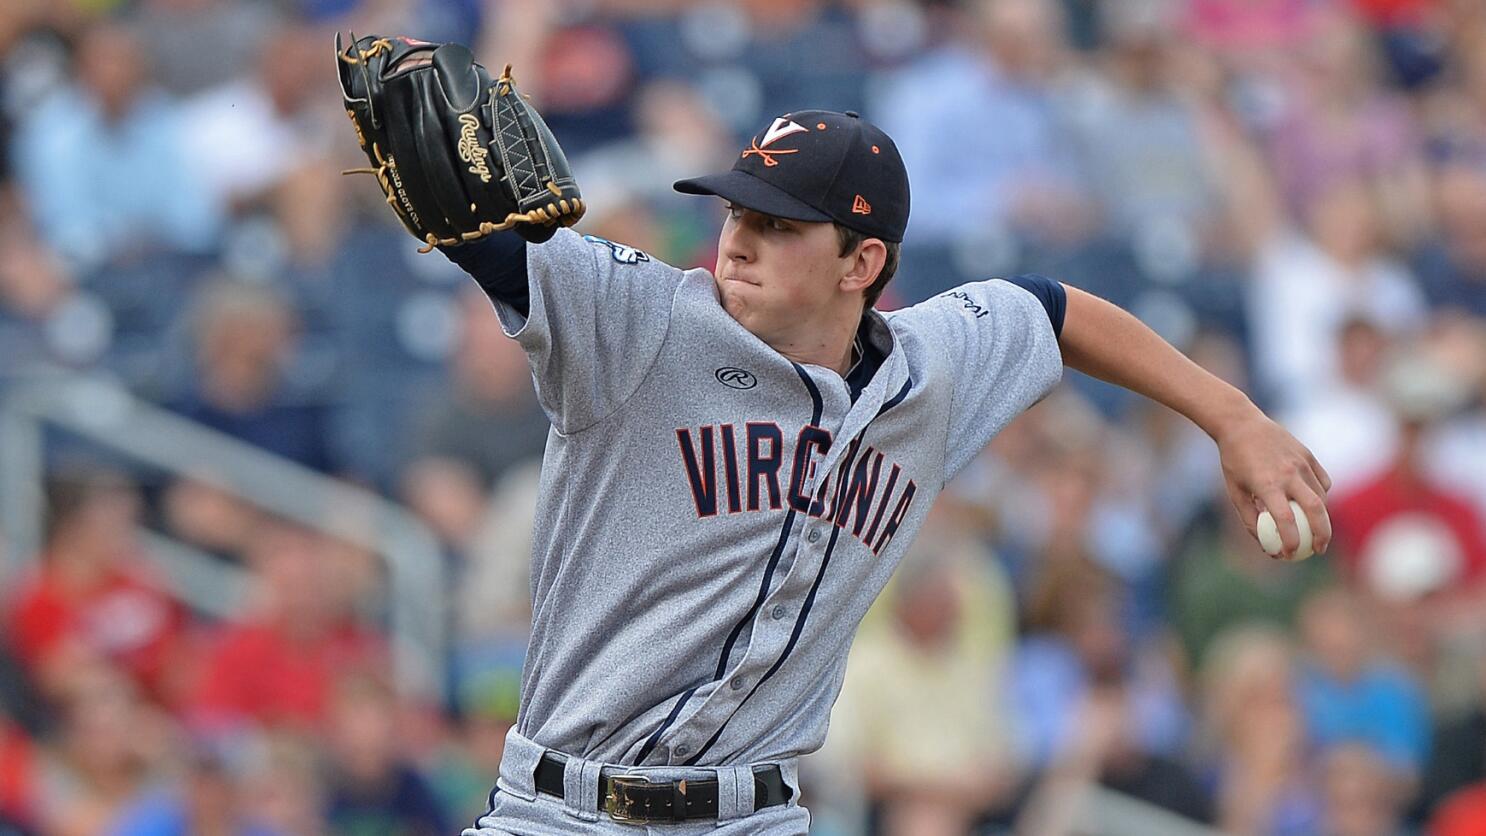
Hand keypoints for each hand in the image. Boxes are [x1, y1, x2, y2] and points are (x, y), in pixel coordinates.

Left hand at [1214, 409, 1331, 558]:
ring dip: (1321, 517)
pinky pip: (1322, 482)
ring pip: (1321, 497)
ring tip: (1314, 529)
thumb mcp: (1234, 492)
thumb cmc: (1234, 462)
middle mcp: (1288, 473)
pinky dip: (1321, 496)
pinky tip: (1312, 504)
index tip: (1291, 555)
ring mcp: (1301, 463)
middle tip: (1319, 550)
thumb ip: (1250, 519)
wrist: (1242, 424)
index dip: (1291, 542)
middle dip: (1322, 535)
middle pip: (1315, 510)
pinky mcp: (1308, 455)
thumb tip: (1266, 545)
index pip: (1285, 520)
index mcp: (1266, 484)